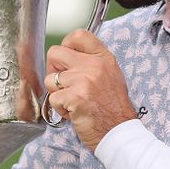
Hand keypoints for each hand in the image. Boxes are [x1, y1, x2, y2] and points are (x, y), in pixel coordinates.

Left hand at [44, 29, 136, 152]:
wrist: (119, 132)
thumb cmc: (113, 108)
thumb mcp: (111, 75)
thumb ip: (92, 62)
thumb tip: (68, 54)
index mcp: (103, 57)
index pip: (78, 35)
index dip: (66, 45)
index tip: (67, 60)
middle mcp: (94, 65)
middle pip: (55, 53)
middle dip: (53, 70)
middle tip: (64, 84)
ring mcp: (84, 80)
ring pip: (50, 79)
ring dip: (57, 93)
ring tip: (73, 102)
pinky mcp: (75, 97)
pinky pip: (53, 98)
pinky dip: (59, 109)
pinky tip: (73, 112)